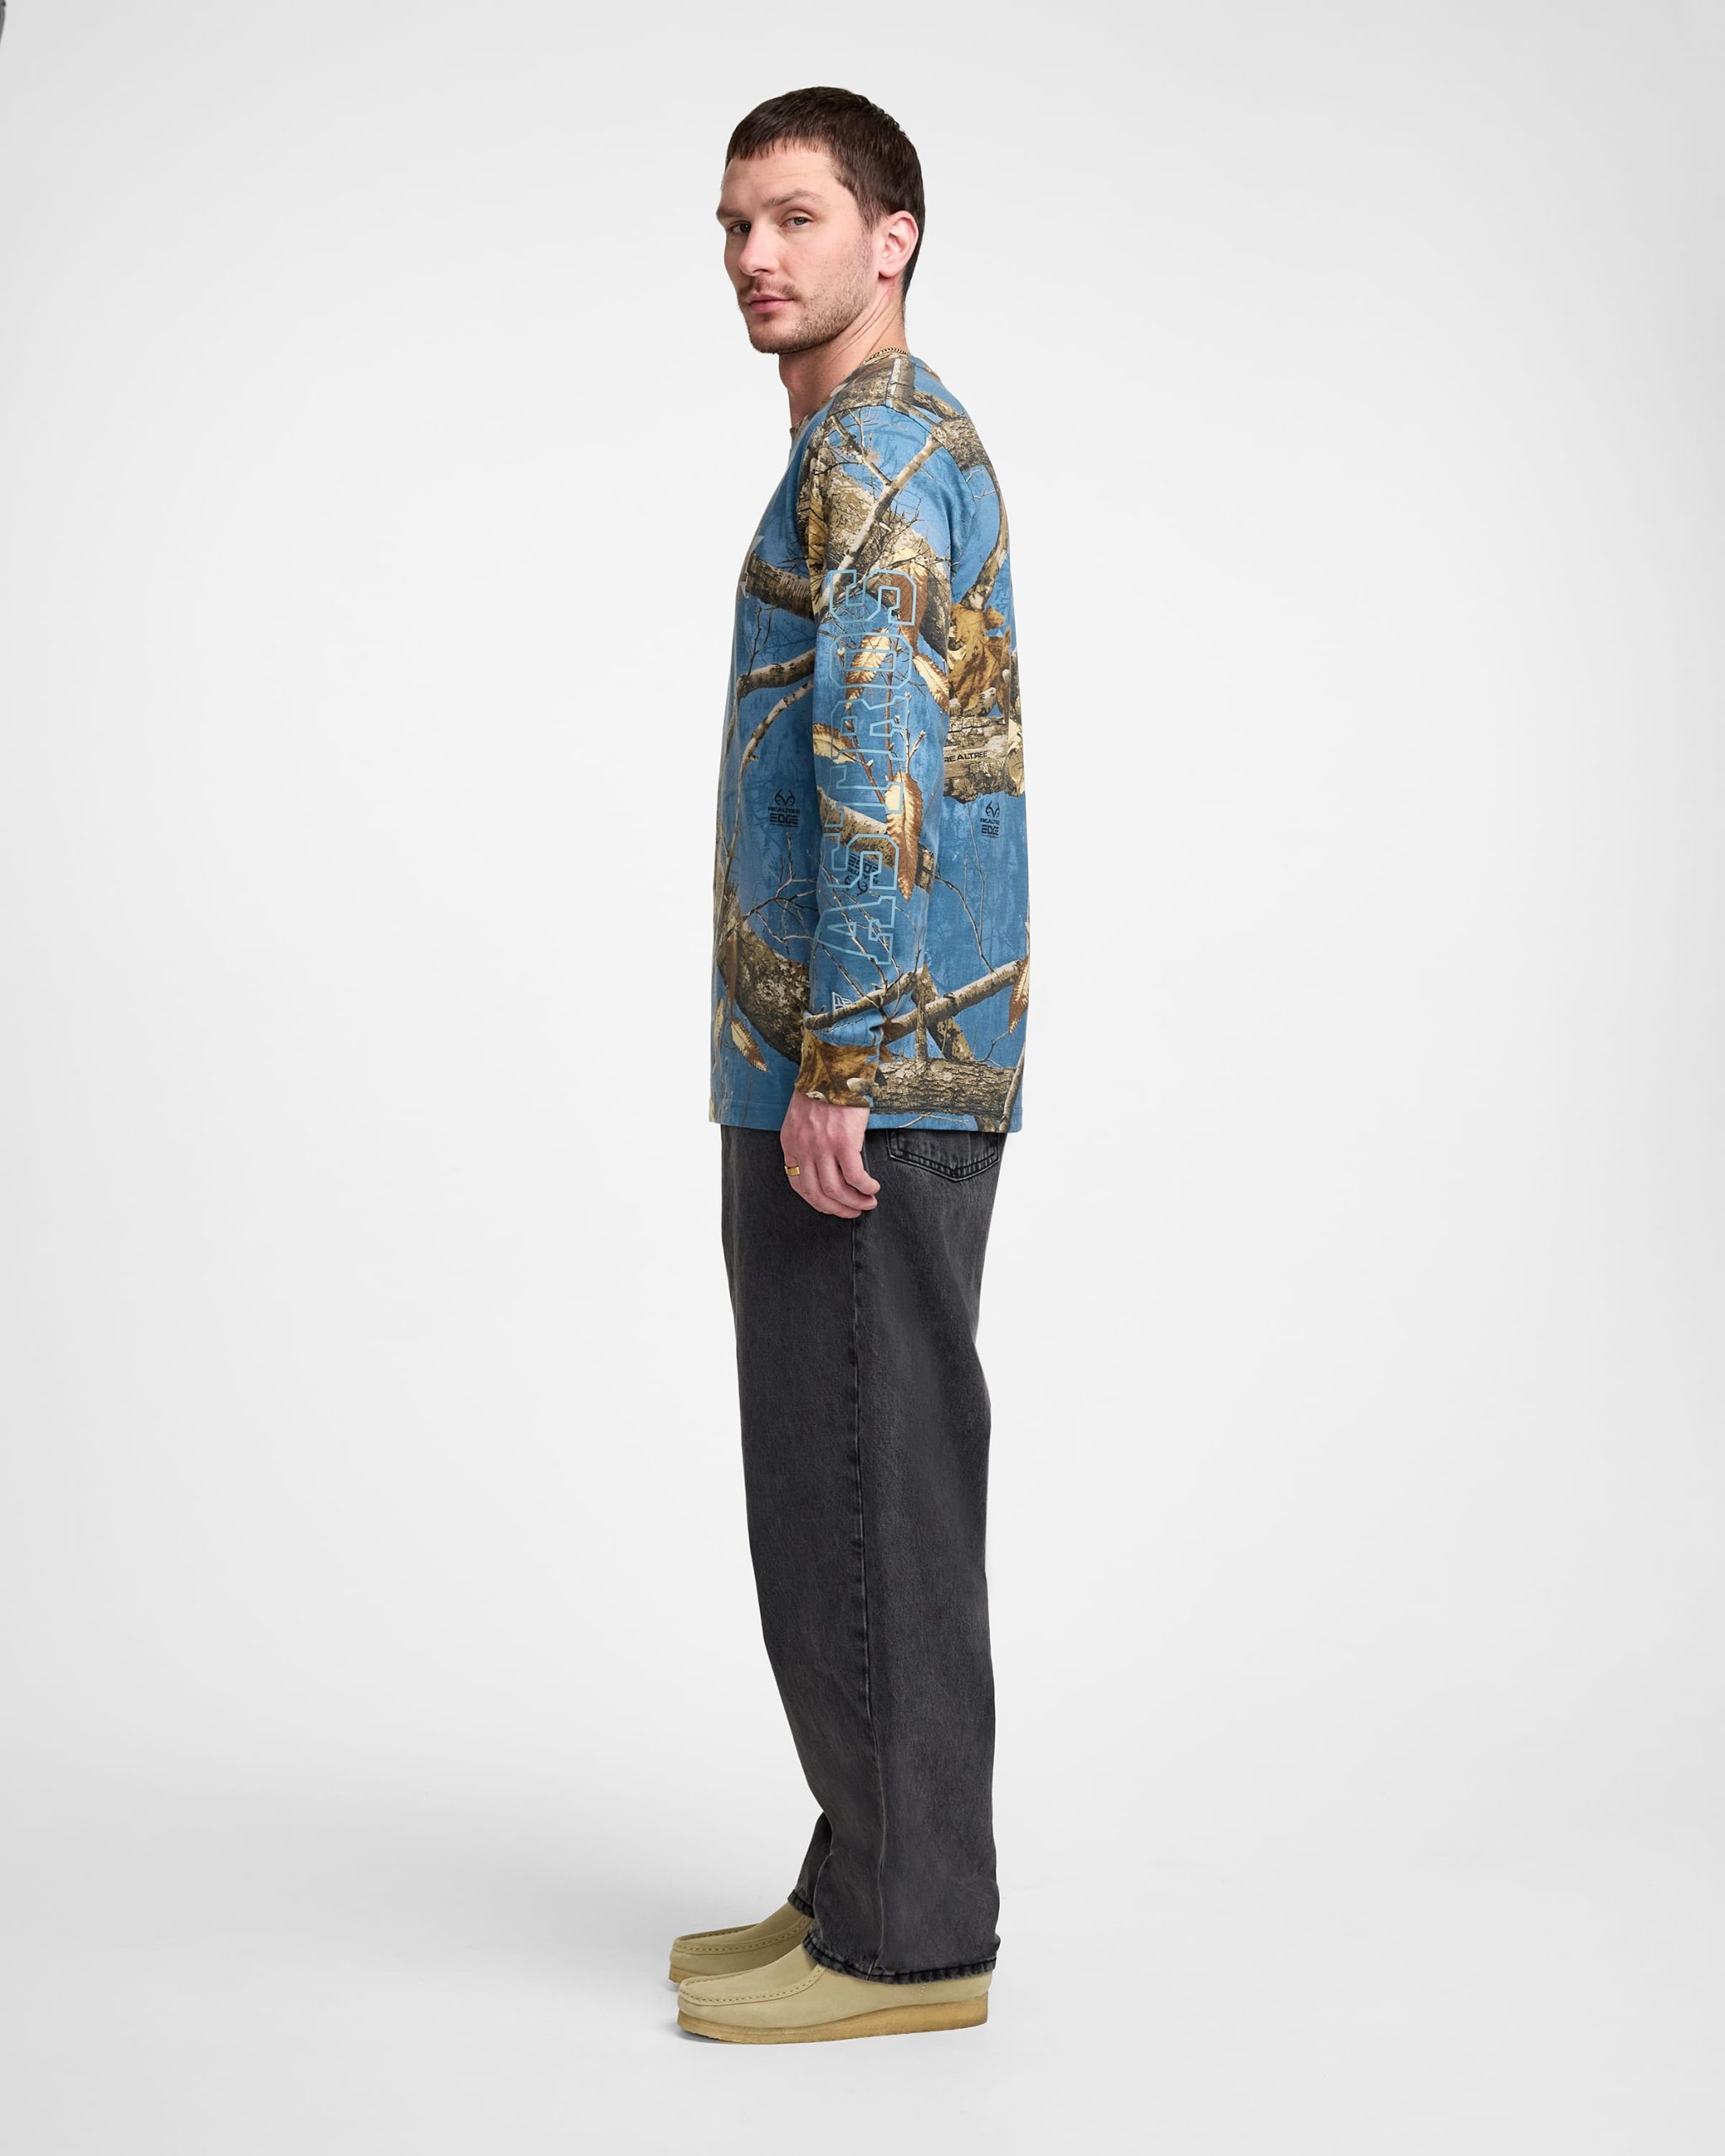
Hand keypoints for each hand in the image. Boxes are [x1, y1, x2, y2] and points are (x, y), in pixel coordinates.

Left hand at [781, 1093, 879, 1217]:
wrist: (835, 1066)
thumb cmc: (822, 1088)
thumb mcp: (801, 1116)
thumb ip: (805, 1139)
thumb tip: (821, 1162)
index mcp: (790, 1142)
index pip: (798, 1184)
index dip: (815, 1201)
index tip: (830, 1205)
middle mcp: (804, 1148)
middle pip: (816, 1192)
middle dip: (835, 1208)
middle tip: (852, 1212)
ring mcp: (823, 1146)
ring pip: (835, 1189)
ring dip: (853, 1202)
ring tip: (868, 1203)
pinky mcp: (844, 1142)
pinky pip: (855, 1176)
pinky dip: (865, 1187)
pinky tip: (873, 1188)